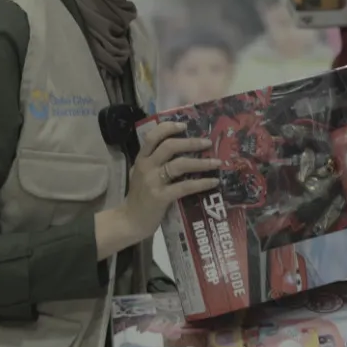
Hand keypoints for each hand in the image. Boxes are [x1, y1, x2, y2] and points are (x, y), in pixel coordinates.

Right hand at [123, 122, 221, 239]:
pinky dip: (201, 183)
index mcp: (141, 159)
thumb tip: (182, 150)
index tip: (184, 125)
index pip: (152, 137)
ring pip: (180, 165)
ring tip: (217, 162)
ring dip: (201, 162)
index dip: (168, 128)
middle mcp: (146, 167)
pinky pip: (185, 186)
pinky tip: (213, 182)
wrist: (129, 221)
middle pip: (170, 146)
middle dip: (191, 142)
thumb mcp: (142, 174)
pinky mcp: (160, 197)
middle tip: (208, 142)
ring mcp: (153, 182)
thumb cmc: (140, 197)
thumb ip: (155, 162)